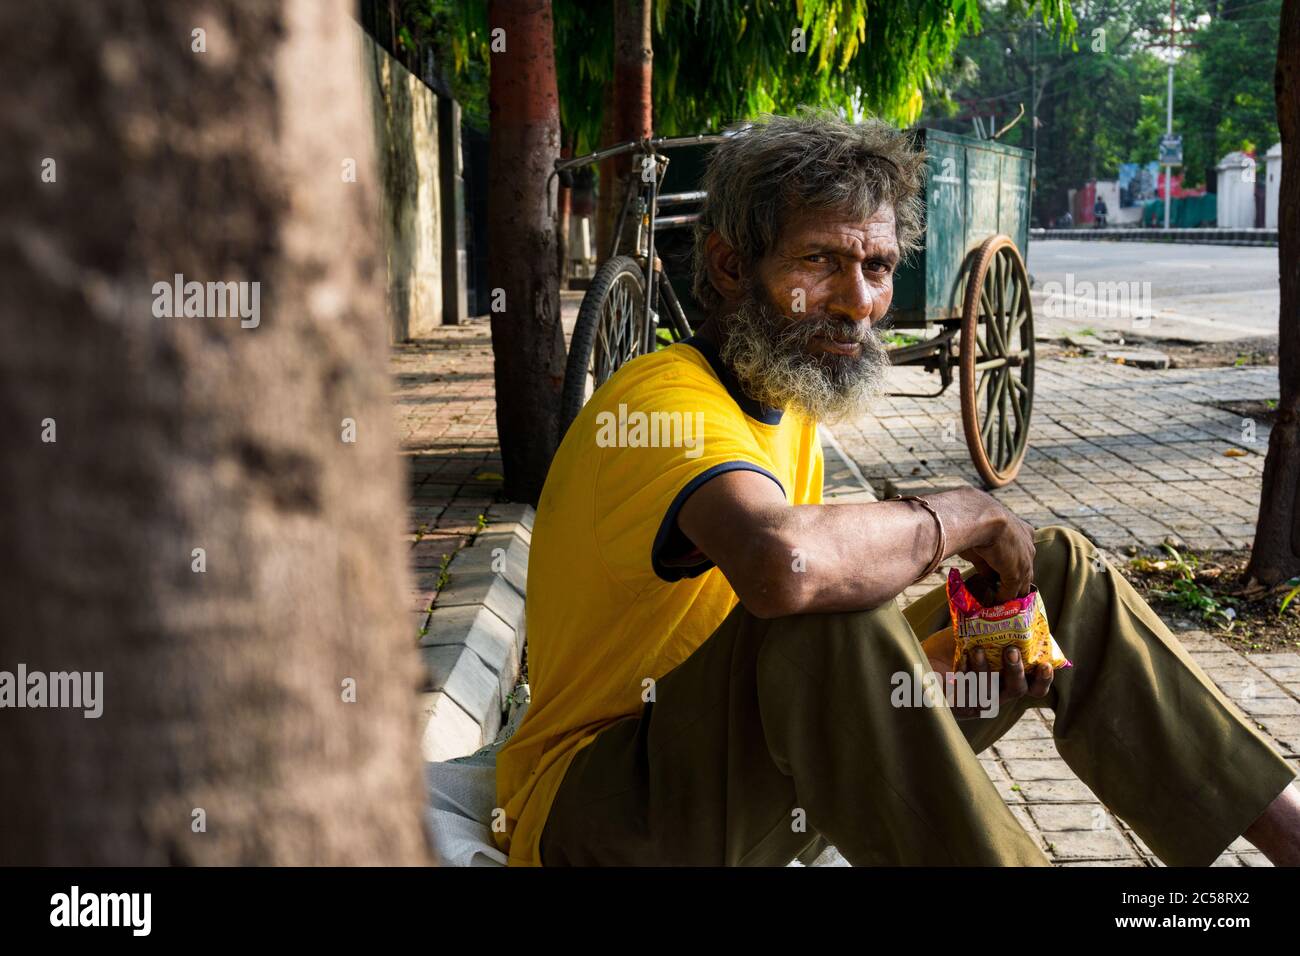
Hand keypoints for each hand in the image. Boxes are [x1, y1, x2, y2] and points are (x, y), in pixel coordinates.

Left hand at [922, 629, 1052, 719]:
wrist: (915, 660)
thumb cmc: (945, 649)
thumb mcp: (970, 634)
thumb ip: (988, 625)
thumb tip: (1003, 602)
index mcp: (1004, 679)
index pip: (1034, 687)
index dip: (1044, 679)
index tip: (1046, 664)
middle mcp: (995, 695)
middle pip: (1017, 691)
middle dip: (1016, 670)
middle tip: (1010, 651)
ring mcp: (976, 705)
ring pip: (991, 696)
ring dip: (986, 672)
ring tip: (977, 652)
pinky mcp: (956, 710)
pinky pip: (967, 700)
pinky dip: (965, 679)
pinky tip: (959, 665)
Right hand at [955, 491, 1036, 603]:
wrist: (980, 517)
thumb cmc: (975, 520)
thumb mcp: (981, 540)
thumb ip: (986, 560)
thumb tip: (987, 577)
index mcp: (1022, 531)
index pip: (1020, 553)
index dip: (1011, 564)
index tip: (1001, 574)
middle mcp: (1028, 545)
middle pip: (1025, 569)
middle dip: (1014, 581)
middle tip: (1003, 591)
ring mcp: (1026, 560)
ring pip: (1021, 582)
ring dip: (1011, 593)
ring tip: (1001, 603)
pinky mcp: (1018, 573)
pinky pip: (1011, 591)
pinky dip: (1003, 598)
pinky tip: (994, 603)